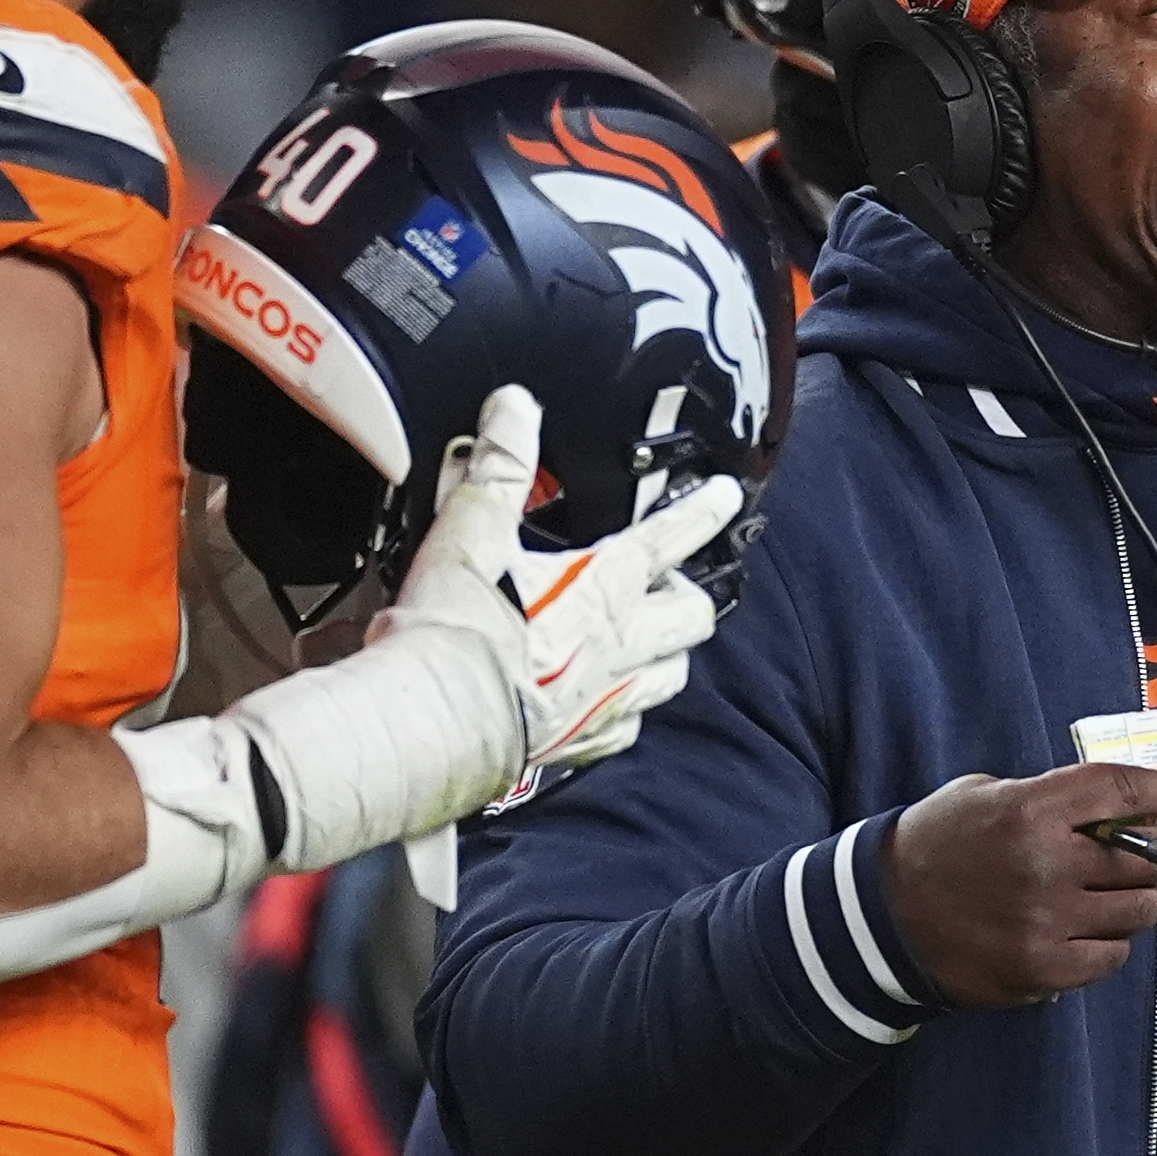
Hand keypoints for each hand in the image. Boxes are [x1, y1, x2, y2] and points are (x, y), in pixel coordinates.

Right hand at [226, 387, 740, 871]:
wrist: (433, 720)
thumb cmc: (456, 632)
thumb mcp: (473, 528)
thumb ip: (500, 464)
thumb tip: (515, 410)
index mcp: (601, 588)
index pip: (669, 538)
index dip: (701, 511)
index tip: (723, 497)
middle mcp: (616, 647)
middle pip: (689, 618)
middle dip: (691, 597)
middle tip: (681, 583)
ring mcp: (602, 701)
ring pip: (669, 678)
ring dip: (669, 657)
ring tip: (656, 642)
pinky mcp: (575, 745)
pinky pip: (622, 732)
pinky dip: (624, 714)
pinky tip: (608, 707)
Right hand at [885, 763, 1156, 1006]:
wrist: (880, 919)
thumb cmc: (937, 846)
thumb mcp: (985, 795)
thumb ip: (1052, 798)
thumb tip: (1120, 806)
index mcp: (1029, 810)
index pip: (1122, 790)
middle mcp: (1046, 866)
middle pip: (1147, 855)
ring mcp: (1046, 924)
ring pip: (1138, 910)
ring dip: (1142, 898)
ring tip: (1126, 891)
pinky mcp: (1042, 971)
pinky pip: (1112, 956)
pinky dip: (1112, 941)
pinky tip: (1094, 929)